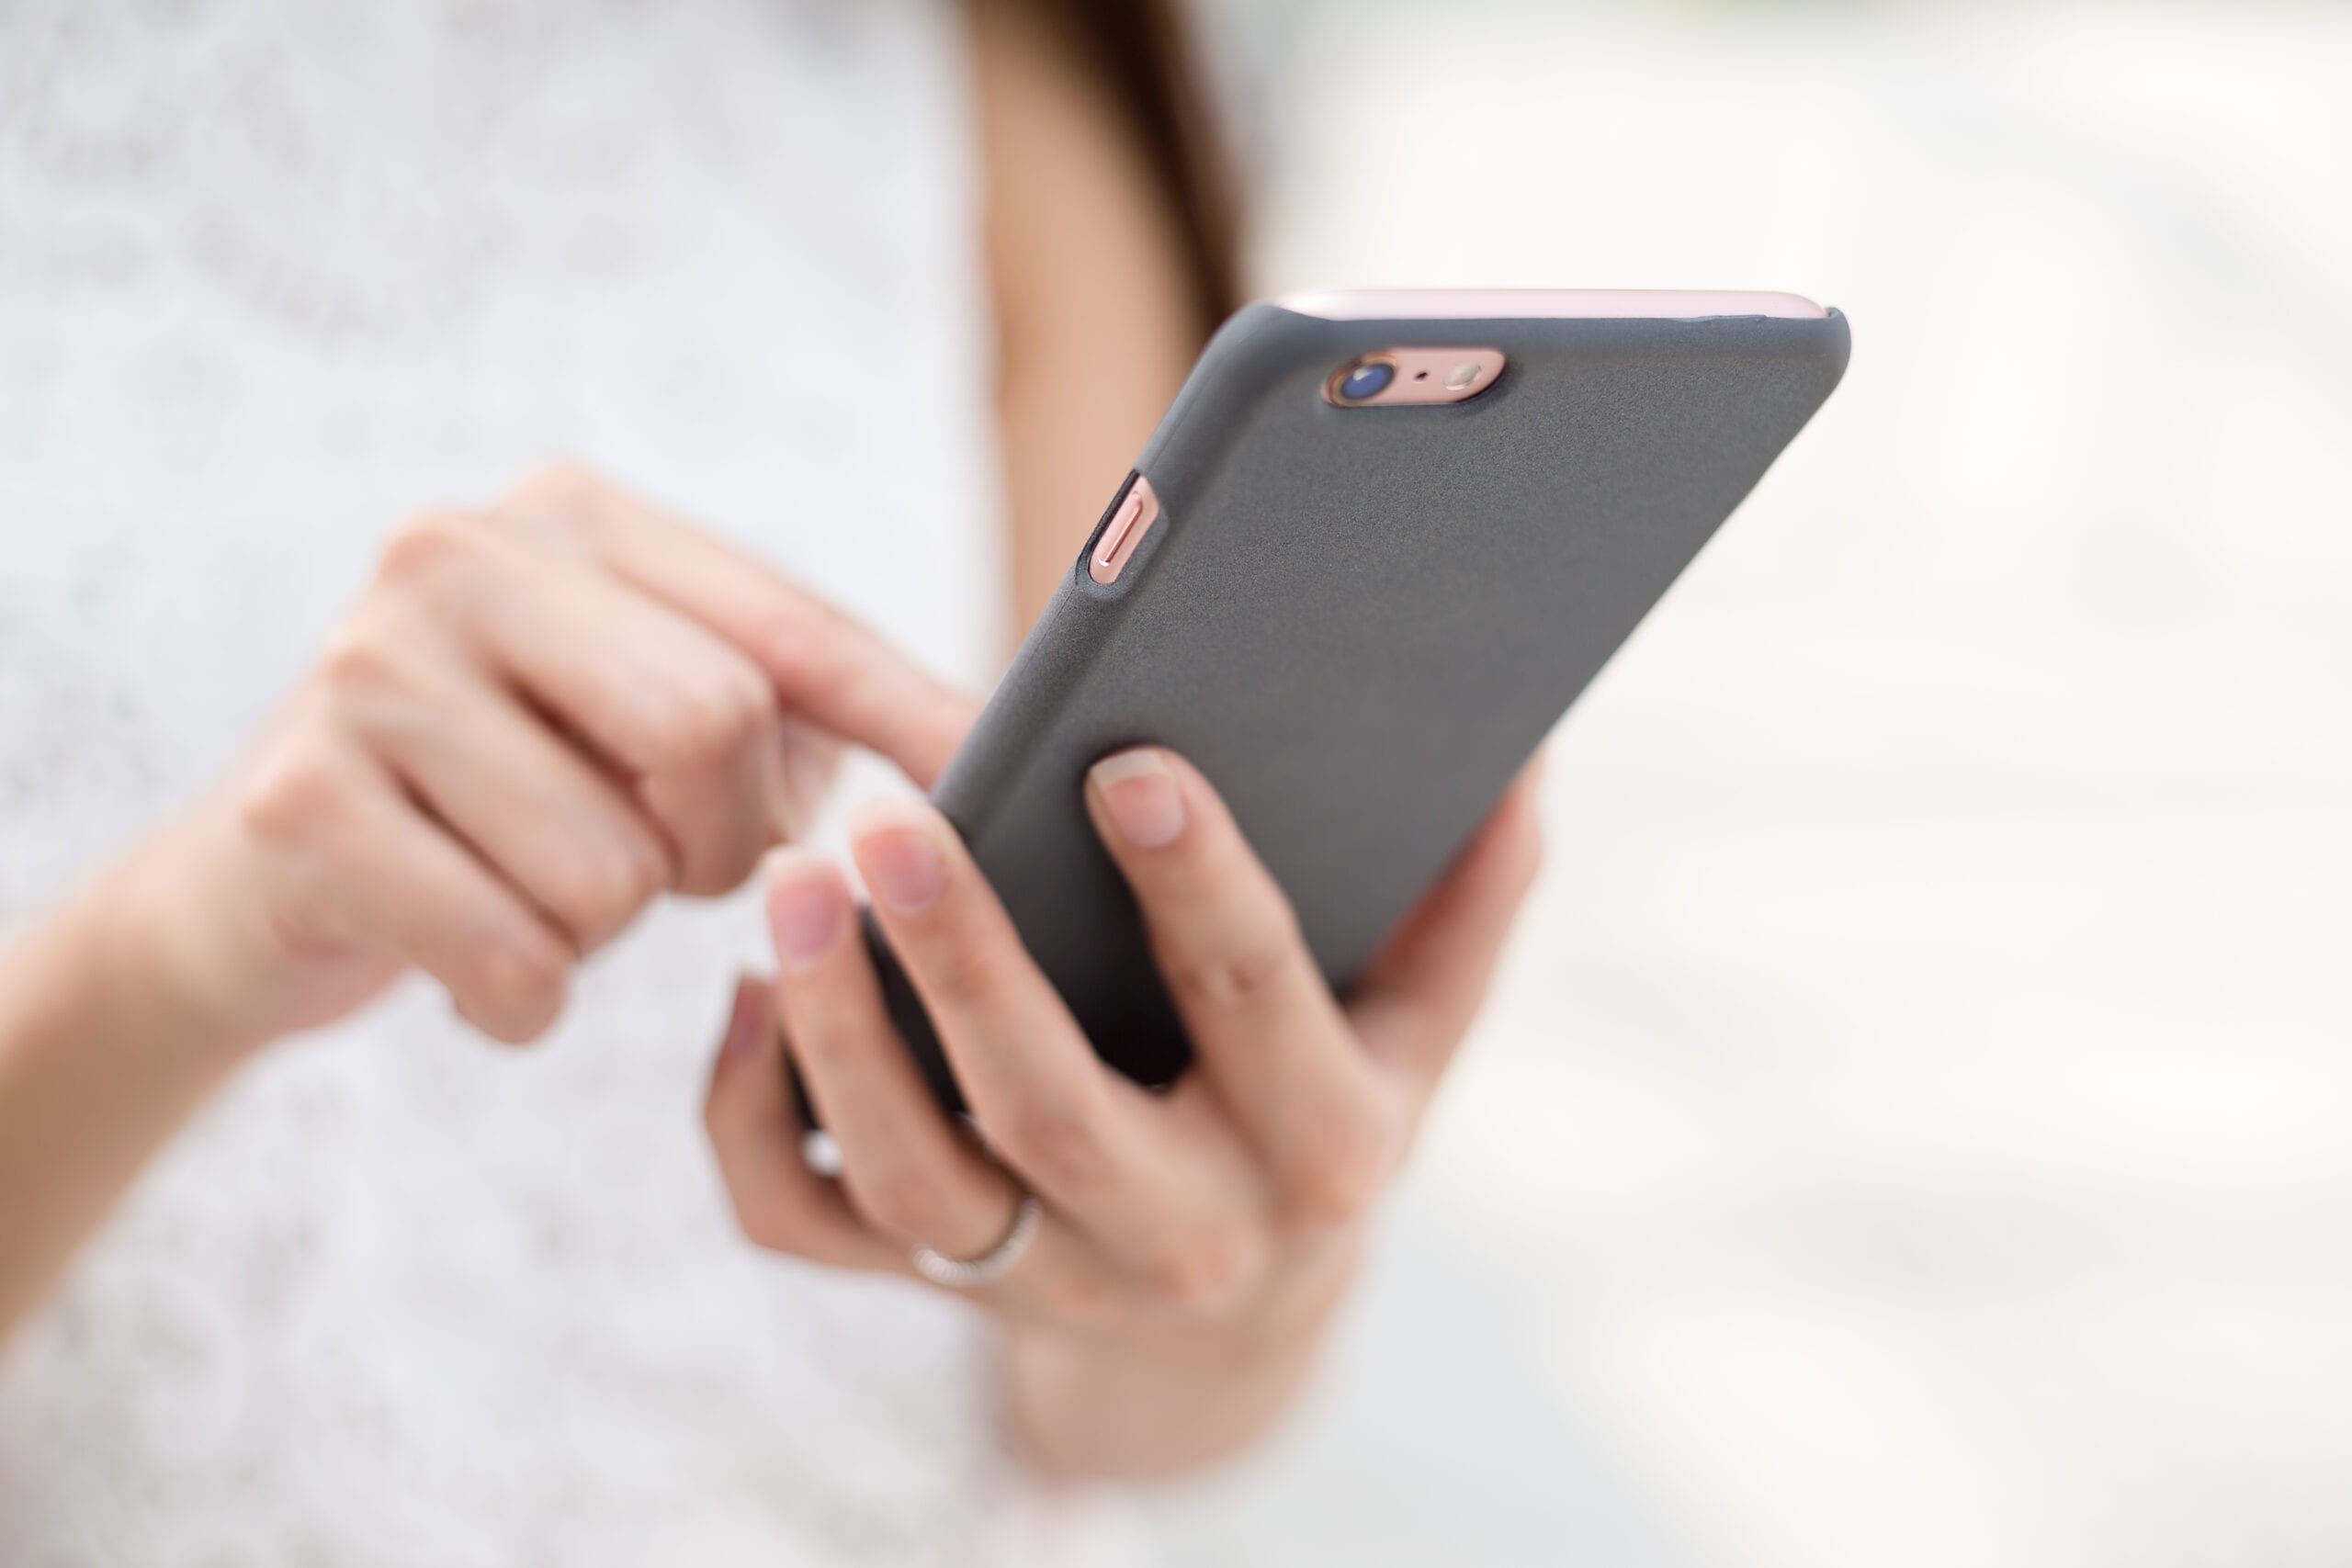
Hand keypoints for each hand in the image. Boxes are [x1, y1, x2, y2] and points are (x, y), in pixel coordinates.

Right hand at [116, 465, 977, 1056]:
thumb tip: (990, 750)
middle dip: (720, 843)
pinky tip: (475, 961)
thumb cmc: (511, 802)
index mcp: (574, 518)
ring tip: (539, 892)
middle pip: (716, 724)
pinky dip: (522, 1000)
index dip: (905, 718)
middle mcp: (460, 554)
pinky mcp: (299, 803)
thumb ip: (801, 714)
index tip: (1001, 782)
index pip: (791, 627)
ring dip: (607, 928)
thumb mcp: (653, 728)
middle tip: (664, 865)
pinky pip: (516, 956)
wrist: (260, 889)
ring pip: (616, 864)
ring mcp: (364, 668)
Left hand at [702, 746, 1541, 1474]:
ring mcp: (1045, 1278)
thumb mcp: (1417, 1032)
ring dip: (835, 1033)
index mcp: (1319, 1148)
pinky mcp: (933, 1290)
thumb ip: (1466, 901)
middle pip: (1051, 1110)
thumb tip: (1518, 754)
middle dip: (966, 964)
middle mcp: (1182, 1235)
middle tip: (888, 821)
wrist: (1228, 1329)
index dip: (1199, 882)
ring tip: (790, 881)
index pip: (1255, 1003)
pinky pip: (809, 1228)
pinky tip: (742, 996)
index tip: (1129, 761)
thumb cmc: (1322, 1117)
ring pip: (913, 1180)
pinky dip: (746, 1123)